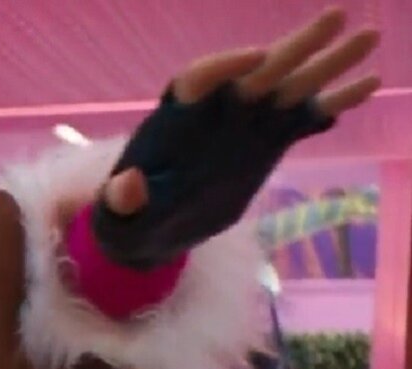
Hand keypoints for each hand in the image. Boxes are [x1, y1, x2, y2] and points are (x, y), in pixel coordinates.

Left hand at [93, 7, 379, 267]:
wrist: (153, 228)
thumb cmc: (128, 219)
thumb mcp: (117, 217)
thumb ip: (120, 201)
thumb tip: (128, 186)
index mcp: (174, 120)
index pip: (198, 79)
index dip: (224, 65)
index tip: (255, 57)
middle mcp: (216, 111)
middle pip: (257, 69)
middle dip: (295, 45)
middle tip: (336, 15)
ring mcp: (247, 123)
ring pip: (291, 84)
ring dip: (329, 61)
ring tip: (369, 35)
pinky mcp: (269, 140)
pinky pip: (306, 115)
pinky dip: (335, 101)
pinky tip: (368, 83)